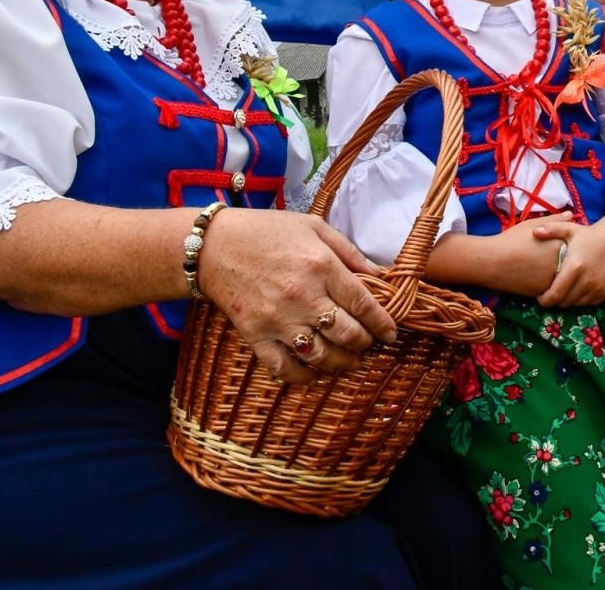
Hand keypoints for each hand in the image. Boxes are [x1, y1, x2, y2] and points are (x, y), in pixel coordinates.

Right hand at [196, 209, 397, 384]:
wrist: (214, 246)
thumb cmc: (267, 232)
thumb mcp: (314, 227)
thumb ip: (349, 252)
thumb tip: (381, 274)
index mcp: (321, 266)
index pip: (362, 303)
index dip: (382, 323)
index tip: (391, 333)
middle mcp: (303, 296)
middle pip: (346, 333)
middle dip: (365, 343)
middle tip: (370, 344)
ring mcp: (278, 319)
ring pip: (320, 355)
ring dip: (342, 363)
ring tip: (351, 361)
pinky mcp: (256, 335)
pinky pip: (284, 367)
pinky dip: (303, 377)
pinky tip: (315, 373)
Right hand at [485, 212, 573, 296]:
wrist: (492, 262)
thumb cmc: (511, 240)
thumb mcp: (532, 225)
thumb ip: (554, 220)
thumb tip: (571, 214)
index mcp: (560, 245)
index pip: (572, 246)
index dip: (560, 245)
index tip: (548, 245)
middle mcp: (561, 263)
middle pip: (568, 263)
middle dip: (558, 260)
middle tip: (539, 257)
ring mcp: (553, 279)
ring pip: (560, 277)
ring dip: (554, 273)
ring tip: (535, 266)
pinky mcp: (544, 292)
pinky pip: (551, 288)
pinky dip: (545, 283)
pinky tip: (532, 276)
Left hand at [534, 217, 604, 307]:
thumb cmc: (589, 235)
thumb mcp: (569, 229)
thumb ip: (550, 229)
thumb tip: (534, 232)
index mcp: (575, 266)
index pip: (555, 294)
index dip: (544, 300)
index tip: (539, 297)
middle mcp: (587, 280)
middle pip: (564, 302)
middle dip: (555, 300)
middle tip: (552, 292)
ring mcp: (598, 288)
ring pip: (576, 304)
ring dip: (569, 300)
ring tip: (565, 290)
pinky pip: (589, 303)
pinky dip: (582, 299)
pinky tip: (579, 288)